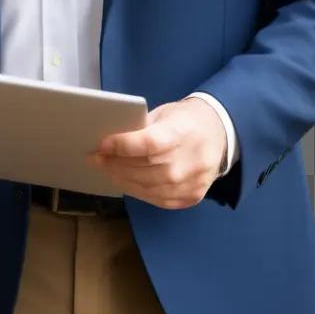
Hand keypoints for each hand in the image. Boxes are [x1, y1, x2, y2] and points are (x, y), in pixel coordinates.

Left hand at [86, 98, 227, 208]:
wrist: (219, 134)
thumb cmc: (185, 120)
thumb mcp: (164, 113)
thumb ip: (141, 128)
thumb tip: (110, 142)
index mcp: (182, 133)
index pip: (149, 144)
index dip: (122, 146)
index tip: (101, 145)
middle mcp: (189, 162)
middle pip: (145, 169)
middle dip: (115, 164)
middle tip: (96, 159)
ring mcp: (193, 183)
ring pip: (149, 188)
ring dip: (123, 180)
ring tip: (107, 170)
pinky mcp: (192, 197)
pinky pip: (159, 199)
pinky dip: (138, 191)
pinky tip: (126, 182)